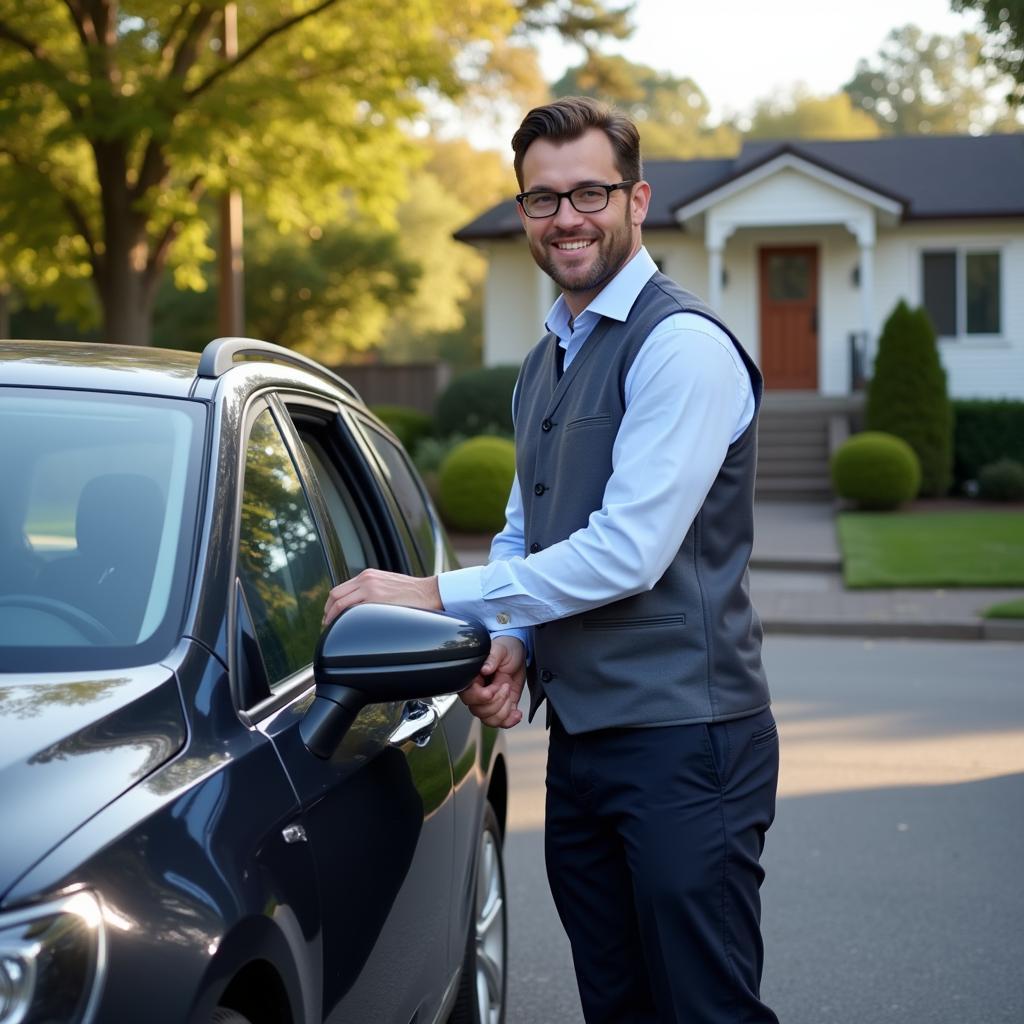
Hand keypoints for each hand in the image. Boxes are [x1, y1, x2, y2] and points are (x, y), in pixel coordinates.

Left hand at [323, 569, 441, 625]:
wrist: (429, 592)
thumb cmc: (413, 593)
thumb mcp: (388, 585)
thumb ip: (373, 591)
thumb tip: (362, 606)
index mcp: (368, 575)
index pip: (341, 589)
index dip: (331, 604)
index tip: (330, 615)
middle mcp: (366, 579)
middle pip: (335, 595)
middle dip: (327, 611)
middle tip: (326, 624)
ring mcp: (370, 588)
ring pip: (339, 602)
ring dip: (331, 617)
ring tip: (331, 629)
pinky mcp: (375, 599)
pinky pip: (350, 610)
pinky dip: (342, 619)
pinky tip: (343, 629)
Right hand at [459, 636, 525, 728]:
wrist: (519, 655)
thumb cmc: (506, 649)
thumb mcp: (500, 649)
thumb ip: (492, 657)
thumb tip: (485, 668)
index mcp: (472, 678)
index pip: (468, 696)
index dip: (481, 697)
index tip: (492, 689)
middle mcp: (478, 692)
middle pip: (478, 711)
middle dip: (495, 702)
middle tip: (505, 686)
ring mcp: (489, 702)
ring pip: (488, 720)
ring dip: (503, 710)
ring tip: (510, 694)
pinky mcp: (501, 707)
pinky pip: (500, 723)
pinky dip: (510, 721)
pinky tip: (516, 712)